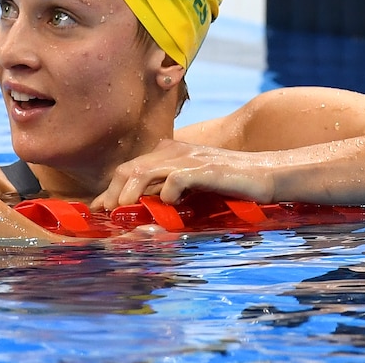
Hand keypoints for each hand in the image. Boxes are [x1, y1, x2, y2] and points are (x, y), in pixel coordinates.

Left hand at [91, 139, 276, 210]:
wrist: (267, 173)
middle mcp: (175, 151)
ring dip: (129, 194)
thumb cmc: (231, 182)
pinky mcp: (204, 170)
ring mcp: (189, 159)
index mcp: (170, 151)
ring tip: (123, 212)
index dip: (110, 188)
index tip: (97, 209)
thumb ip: (170, 186)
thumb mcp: (195, 181)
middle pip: (130, 168)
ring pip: (145, 172)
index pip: (130, 167)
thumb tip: (143, 205)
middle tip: (105, 214)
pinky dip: (166, 193)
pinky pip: (175, 179)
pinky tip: (165, 206)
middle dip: (112, 192)